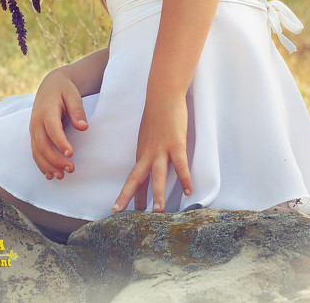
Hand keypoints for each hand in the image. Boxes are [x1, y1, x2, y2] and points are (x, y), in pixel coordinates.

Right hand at [29, 69, 88, 179]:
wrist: (50, 85)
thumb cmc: (64, 90)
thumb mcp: (73, 94)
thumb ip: (77, 110)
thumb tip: (83, 127)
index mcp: (46, 110)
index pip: (52, 129)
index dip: (60, 142)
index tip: (71, 154)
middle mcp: (36, 121)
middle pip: (42, 144)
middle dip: (55, 159)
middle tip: (71, 169)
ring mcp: (33, 129)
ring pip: (37, 151)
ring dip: (48, 165)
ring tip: (62, 176)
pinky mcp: (34, 135)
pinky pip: (35, 152)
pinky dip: (41, 164)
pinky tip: (50, 175)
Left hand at [112, 92, 191, 212]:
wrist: (162, 94)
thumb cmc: (156, 114)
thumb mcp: (147, 135)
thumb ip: (149, 150)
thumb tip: (151, 163)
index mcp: (142, 152)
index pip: (134, 178)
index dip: (129, 195)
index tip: (122, 210)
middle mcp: (148, 153)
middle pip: (136, 178)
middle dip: (129, 197)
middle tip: (121, 214)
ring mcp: (162, 148)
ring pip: (158, 175)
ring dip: (157, 194)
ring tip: (157, 213)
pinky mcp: (176, 143)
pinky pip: (180, 164)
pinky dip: (184, 178)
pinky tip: (188, 191)